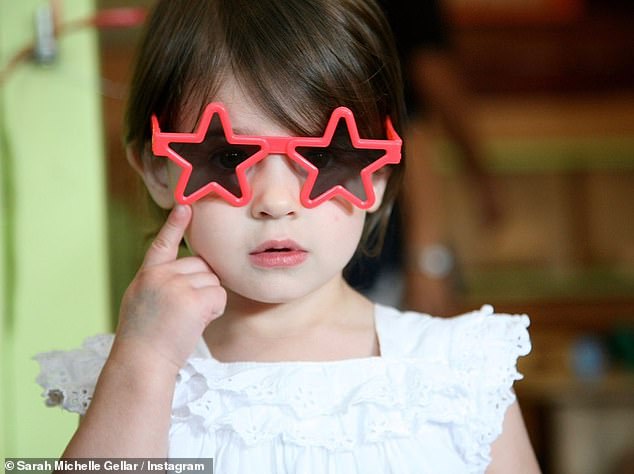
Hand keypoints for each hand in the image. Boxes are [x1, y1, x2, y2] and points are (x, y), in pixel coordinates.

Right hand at [112, 205, 225, 375]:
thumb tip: (193, 269)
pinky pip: (219, 295)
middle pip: (202, 266)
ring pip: (213, 280)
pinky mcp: (193, 300)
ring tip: (186, 319)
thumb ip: (161, 281)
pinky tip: (197, 322)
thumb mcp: (143, 300)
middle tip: (182, 312)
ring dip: (209, 299)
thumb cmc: (144, 337)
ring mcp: (176, 286)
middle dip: (202, 286)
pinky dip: (215, 310)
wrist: (141, 362)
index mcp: (147, 274)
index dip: (175, 225)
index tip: (186, 206)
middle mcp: (160, 275)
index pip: (162, 243)